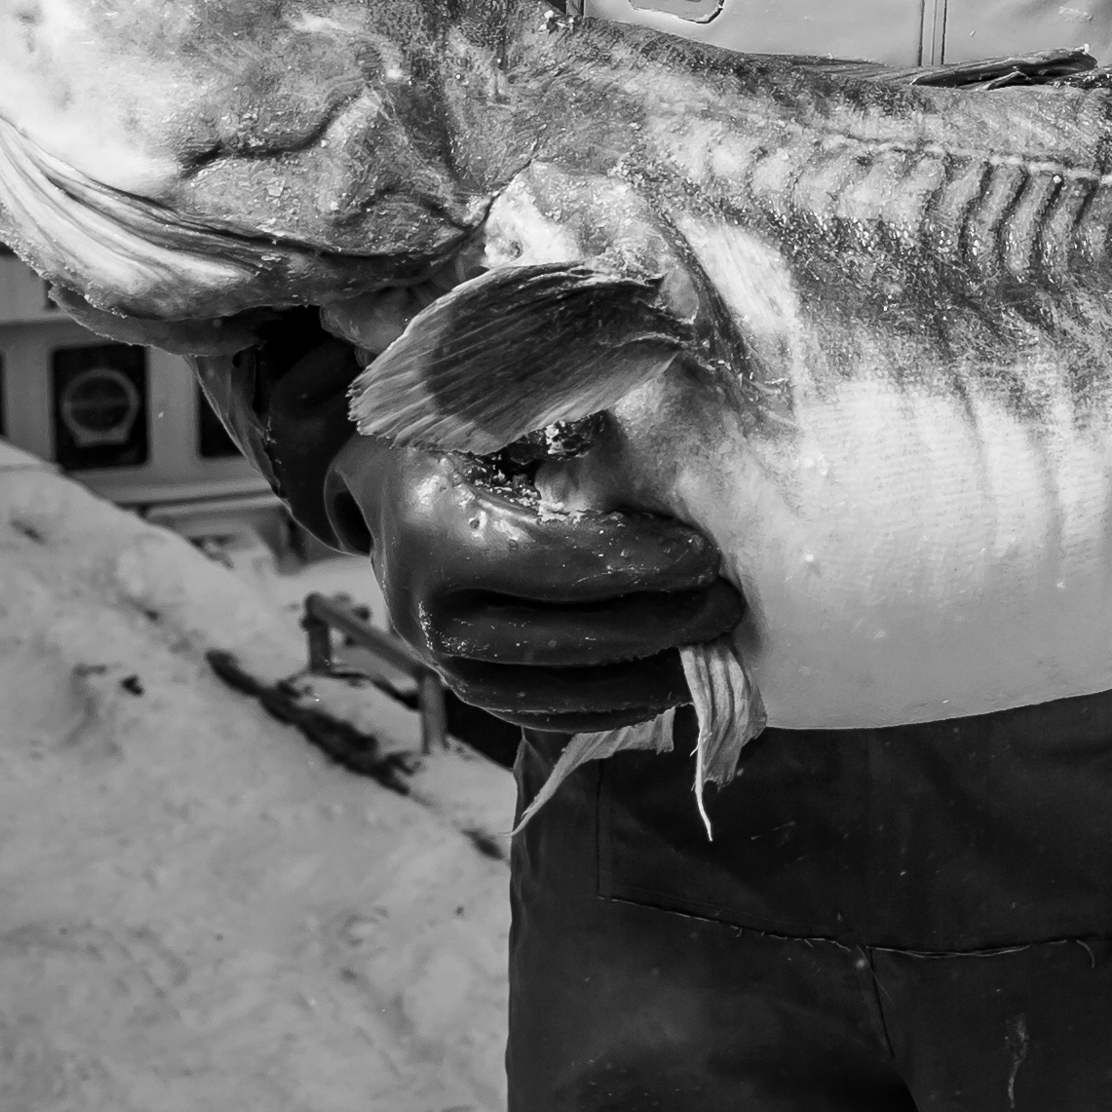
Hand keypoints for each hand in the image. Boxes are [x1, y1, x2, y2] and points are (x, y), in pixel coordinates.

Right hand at [332, 415, 743, 734]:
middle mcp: (428, 611)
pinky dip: (607, 708)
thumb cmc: (452, 436)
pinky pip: (540, 715)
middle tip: (728, 605)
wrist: (382, 490)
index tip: (705, 556)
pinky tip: (664, 685)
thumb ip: (559, 410)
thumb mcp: (491, 408)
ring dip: (645, 678)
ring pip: (558, 692)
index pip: (558, 563)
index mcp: (436, 531)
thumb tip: (662, 395)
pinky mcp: (459, 687)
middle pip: (567, 637)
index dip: (641, 564)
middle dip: (661, 624)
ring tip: (712, 649)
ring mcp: (440, 662)